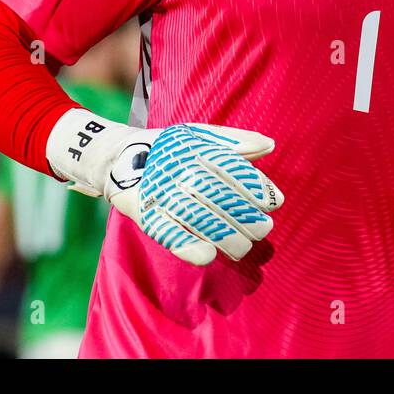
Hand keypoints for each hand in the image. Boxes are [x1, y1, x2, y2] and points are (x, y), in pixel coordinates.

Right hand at [48, 109, 282, 265]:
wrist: (119, 157)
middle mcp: (177, 169)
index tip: (274, 203)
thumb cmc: (171, 149)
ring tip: (243, 249)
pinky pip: (165, 230)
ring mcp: (159, 191)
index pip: (230, 168)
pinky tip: (207, 256)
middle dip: (244, 214)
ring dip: (223, 235)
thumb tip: (270, 145)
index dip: (255, 186)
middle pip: (216, 195)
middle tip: (263, 230)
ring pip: (195, 216)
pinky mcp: (143, 213)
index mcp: (194, 148)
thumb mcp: (200, 136)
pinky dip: (186, 245)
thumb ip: (235, 142)